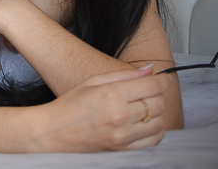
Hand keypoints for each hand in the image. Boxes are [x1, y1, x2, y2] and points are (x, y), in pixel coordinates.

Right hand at [31, 66, 171, 151]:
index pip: (152, 85)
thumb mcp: (93, 82)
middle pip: (158, 103)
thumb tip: (150, 69)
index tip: (163, 79)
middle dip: (158, 95)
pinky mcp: (124, 149)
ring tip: (144, 108)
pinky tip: (144, 124)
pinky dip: (155, 131)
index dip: (163, 80)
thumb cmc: (71, 105)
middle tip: (148, 92)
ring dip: (156, 114)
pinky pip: (153, 140)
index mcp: (112, 94)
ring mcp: (123, 135)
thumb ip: (124, 74)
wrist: (55, 132)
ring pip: (159, 122)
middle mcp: (120, 115)